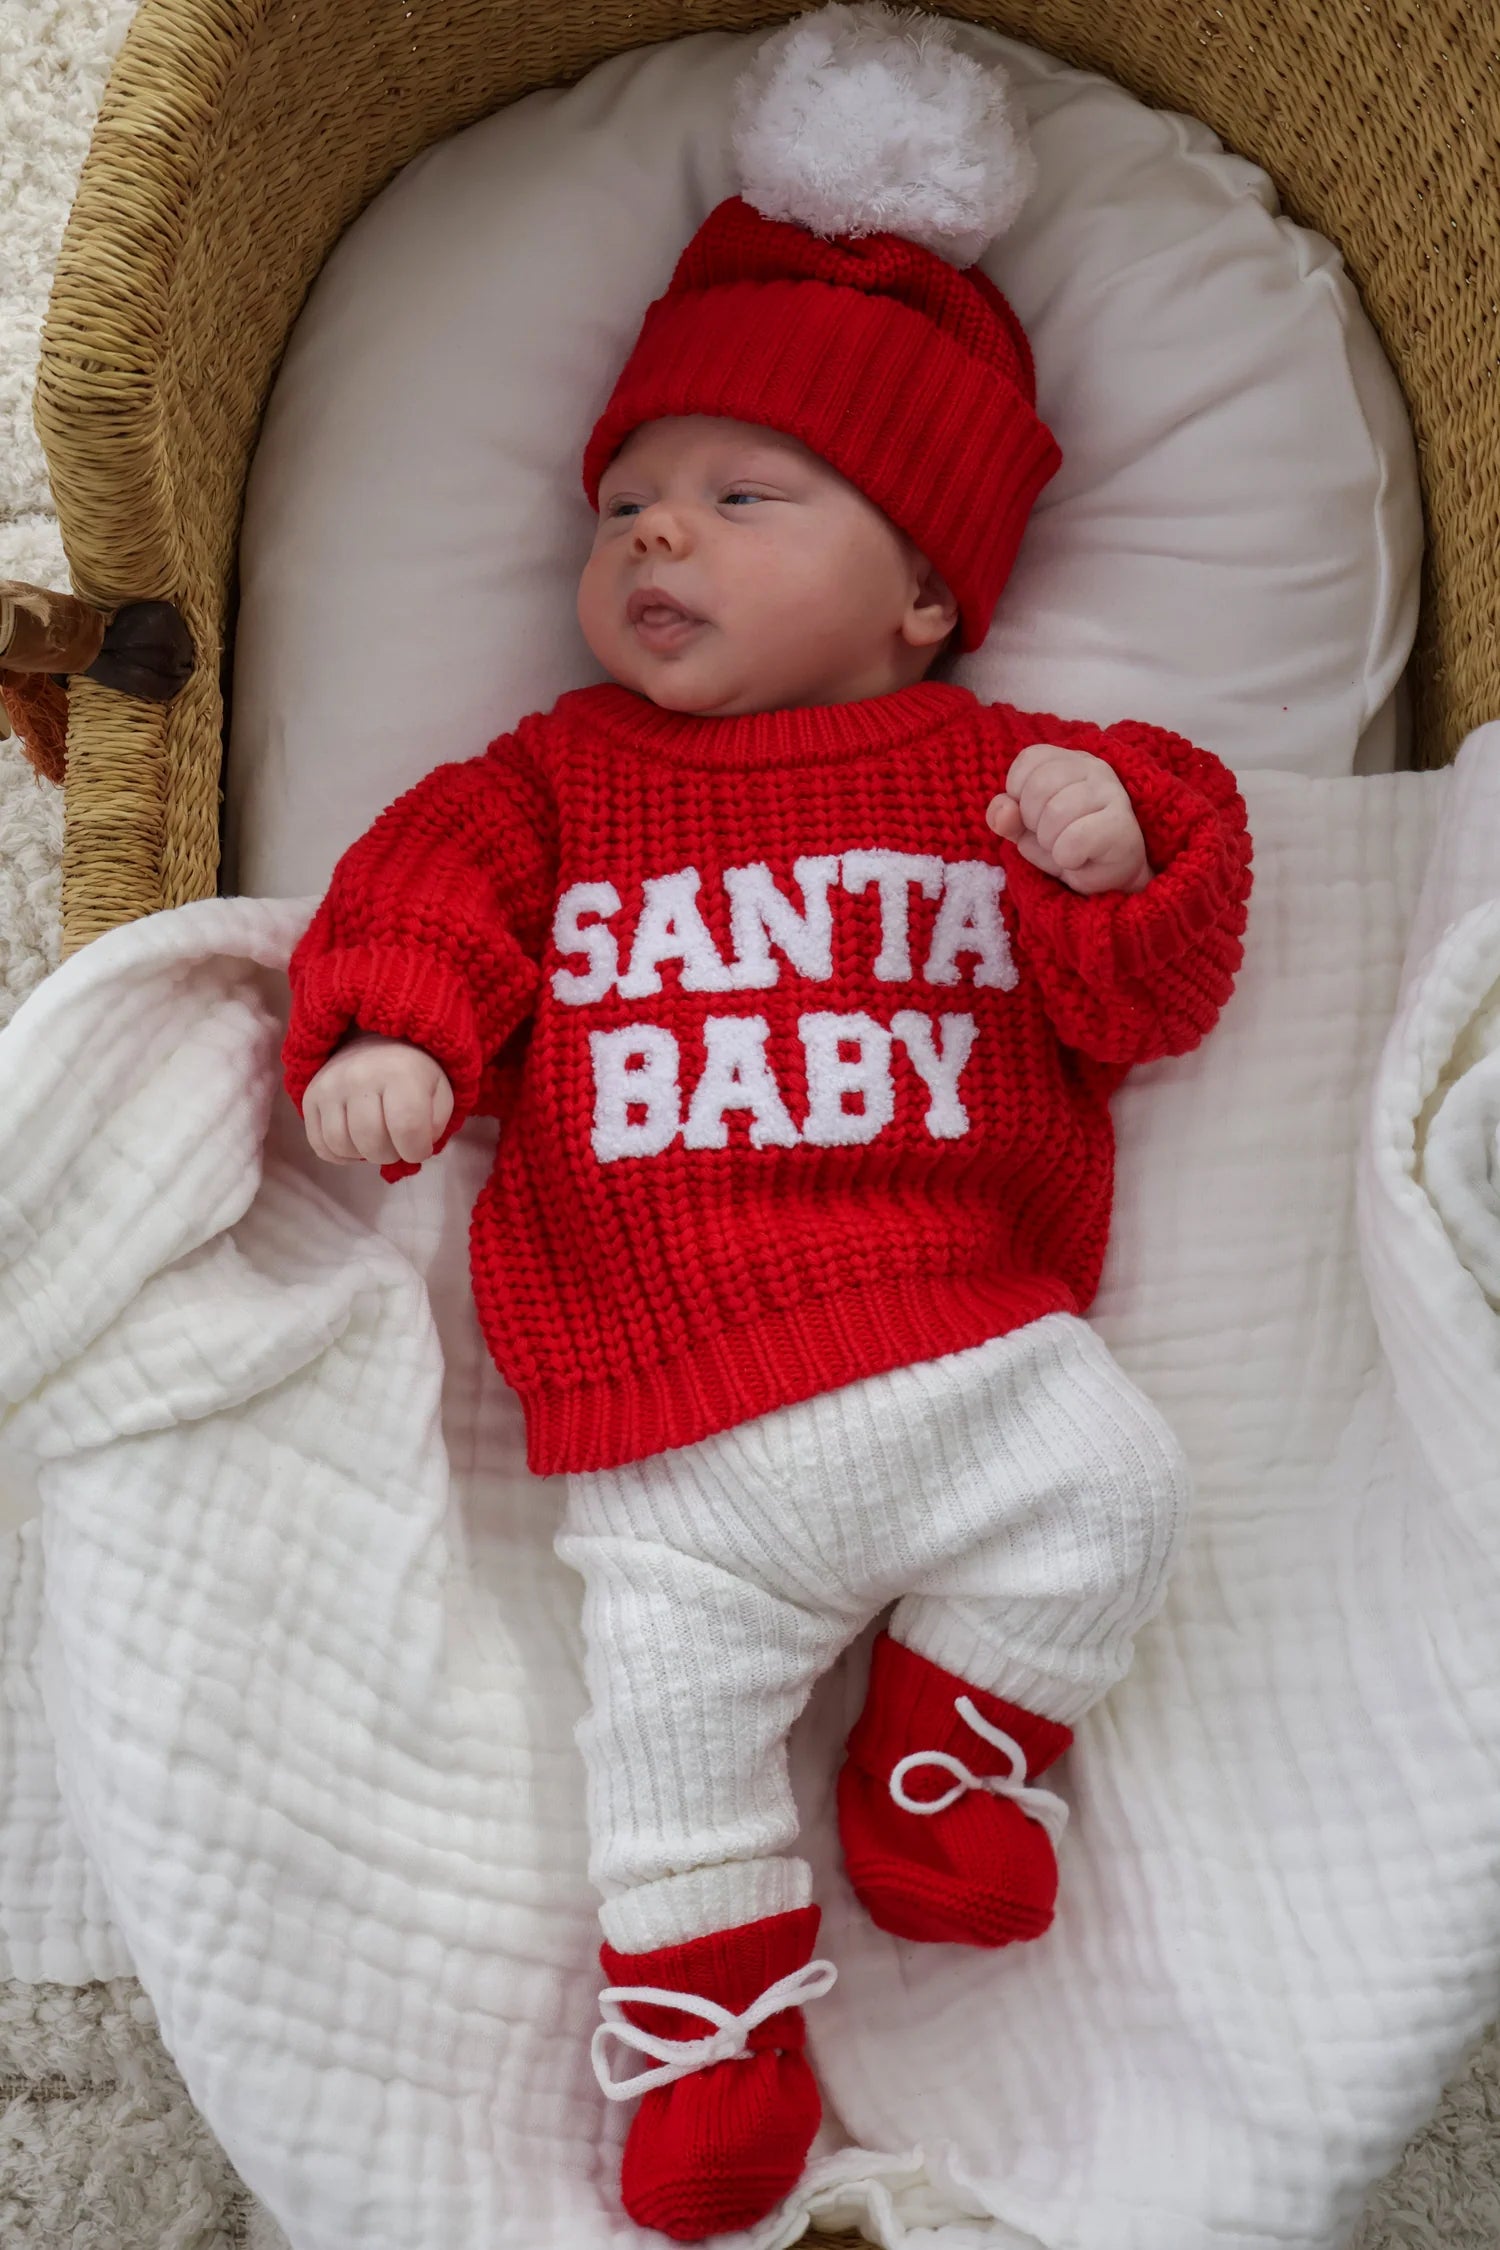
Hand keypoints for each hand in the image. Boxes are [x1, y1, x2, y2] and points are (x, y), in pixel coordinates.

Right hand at [302, 1031, 454, 1165]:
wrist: (376, 1043)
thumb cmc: (414, 1072)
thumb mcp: (439, 1091)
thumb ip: (436, 1122)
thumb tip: (413, 1147)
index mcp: (400, 1071)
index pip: (407, 1128)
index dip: (417, 1151)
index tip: (419, 1149)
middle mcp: (359, 1076)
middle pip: (372, 1142)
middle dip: (390, 1155)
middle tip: (397, 1144)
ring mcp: (329, 1086)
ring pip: (342, 1145)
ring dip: (364, 1155)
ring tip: (377, 1141)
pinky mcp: (310, 1097)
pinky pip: (320, 1144)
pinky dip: (340, 1154)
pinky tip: (355, 1143)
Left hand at [986, 743, 1150, 895]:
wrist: (1109, 876)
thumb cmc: (1067, 845)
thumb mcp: (1025, 831)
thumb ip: (1005, 817)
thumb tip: (1003, 810)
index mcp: (1069, 760)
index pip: (1029, 759)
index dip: (1018, 793)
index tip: (1033, 815)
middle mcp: (1094, 768)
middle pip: (1039, 786)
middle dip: (1032, 822)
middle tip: (1050, 836)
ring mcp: (1111, 792)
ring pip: (1057, 812)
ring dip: (1050, 843)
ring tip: (1065, 849)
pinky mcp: (1121, 823)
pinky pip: (1075, 839)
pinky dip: (1066, 858)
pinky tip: (1079, 859)